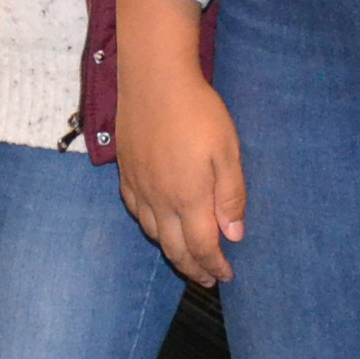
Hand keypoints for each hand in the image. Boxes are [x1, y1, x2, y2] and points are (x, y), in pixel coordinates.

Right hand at [112, 0, 244, 283]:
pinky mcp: (126, 171)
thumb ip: (231, 196)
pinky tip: (158, 224)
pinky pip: (136, 211)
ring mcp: (139, 186)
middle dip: (193, 269)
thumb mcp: (228, 152)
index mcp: (189, 198)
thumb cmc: (198, 112)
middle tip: (207, 278)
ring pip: (153, 233)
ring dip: (171, 251)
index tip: (226, 276)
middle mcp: (160, 200)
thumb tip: (233, 235)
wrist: (154, 79)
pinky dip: (150, 227)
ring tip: (186, 256)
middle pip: (174, 249)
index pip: (202, 247)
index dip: (215, 266)